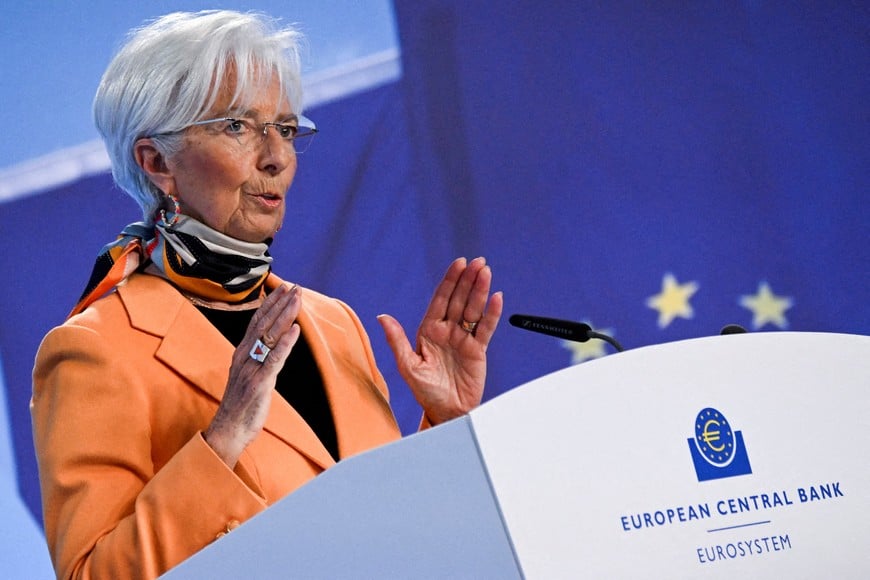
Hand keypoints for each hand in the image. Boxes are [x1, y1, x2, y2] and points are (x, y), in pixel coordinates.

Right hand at [204, 283, 300, 467]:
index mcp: (241, 353)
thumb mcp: (250, 375)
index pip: (256, 321)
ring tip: (297, 300)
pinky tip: (295, 331)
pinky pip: (273, 360)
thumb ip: (259, 357)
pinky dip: (285, 344)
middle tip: (294, 286)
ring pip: (269, 336)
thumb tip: (273, 343)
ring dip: (284, 316)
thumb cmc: (242, 405)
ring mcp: (250, 369)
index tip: (283, 288)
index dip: (270, 303)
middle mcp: (244, 356)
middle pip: (263, 323)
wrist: (229, 430)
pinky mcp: (259, 383)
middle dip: (280, 303)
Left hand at [378, 257, 502, 424]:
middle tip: (477, 262)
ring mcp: (464, 339)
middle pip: (460, 300)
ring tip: (486, 272)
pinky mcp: (478, 350)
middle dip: (468, 280)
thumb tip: (382, 317)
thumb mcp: (408, 366)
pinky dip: (492, 313)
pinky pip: (486, 329)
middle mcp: (447, 331)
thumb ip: (397, 340)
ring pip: (474, 310)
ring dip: (480, 291)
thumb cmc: (425, 391)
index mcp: (429, 331)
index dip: (450, 281)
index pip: (441, 299)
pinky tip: (497, 298)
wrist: (445, 412)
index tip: (458, 264)